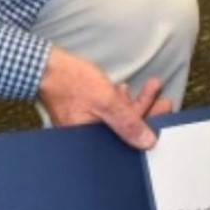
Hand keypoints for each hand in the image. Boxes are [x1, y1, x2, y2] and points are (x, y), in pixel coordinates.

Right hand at [37, 46, 172, 149]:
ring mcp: (87, 124)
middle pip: (125, 129)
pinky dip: (119, 101)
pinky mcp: (85, 112)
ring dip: (136, 103)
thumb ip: (127, 122)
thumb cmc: (69, 82)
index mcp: (91, 142)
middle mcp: (89, 138)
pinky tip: (126, 90)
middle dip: (146, 113)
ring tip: (152, 87)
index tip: (164, 115)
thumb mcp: (105, 101)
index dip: (148, 129)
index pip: (127, 143)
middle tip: (164, 101)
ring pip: (119, 118)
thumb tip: (147, 141)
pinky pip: (108, 111)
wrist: (45, 66)